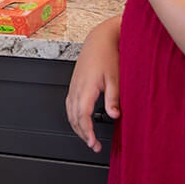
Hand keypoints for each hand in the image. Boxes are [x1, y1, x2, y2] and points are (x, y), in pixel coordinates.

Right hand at [66, 16, 121, 152]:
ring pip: (69, 111)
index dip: (86, 131)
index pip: (82, 115)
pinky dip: (73, 115)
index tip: (93, 143)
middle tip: (93, 145)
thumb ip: (113, 98)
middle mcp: (76, 87)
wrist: (100, 39)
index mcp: (86, 87)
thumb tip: (114, 115)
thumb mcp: (115, 78)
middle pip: (73, 116)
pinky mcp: (74, 82)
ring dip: (76, 126)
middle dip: (82, 133)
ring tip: (87, 136)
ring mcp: (74, 84)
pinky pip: (69, 103)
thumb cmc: (108, 56)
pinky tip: (79, 119)